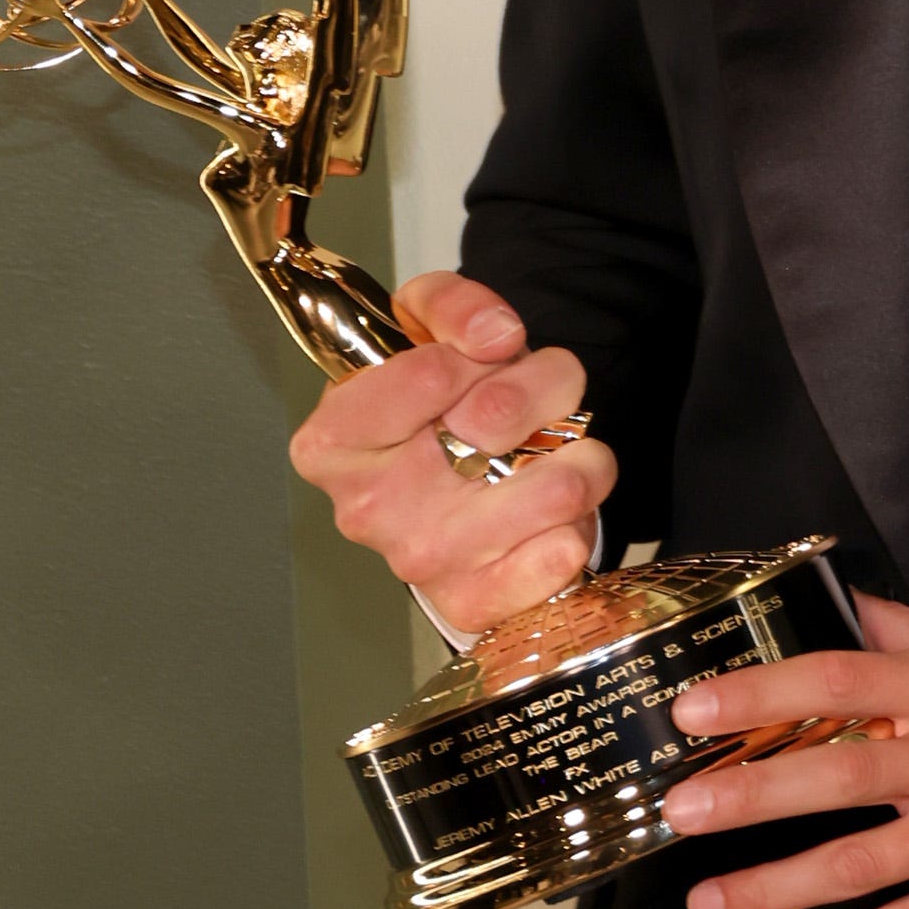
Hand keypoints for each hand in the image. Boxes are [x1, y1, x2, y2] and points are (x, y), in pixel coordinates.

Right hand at [286, 270, 616, 637]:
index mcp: (332, 439)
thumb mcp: (423, 327)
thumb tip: (496, 337)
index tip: (484, 359)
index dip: (479, 353)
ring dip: (576, 456)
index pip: (431, 373)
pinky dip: (576, 520)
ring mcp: (420, 562)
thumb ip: (452, 304)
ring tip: (551, 453)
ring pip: (552, 487)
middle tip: (529, 403)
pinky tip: (548, 512)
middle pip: (495, 420)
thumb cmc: (432, 409)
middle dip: (539, 391)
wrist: (452, 491)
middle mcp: (366, 507)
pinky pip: (563, 552)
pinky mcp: (474, 604)